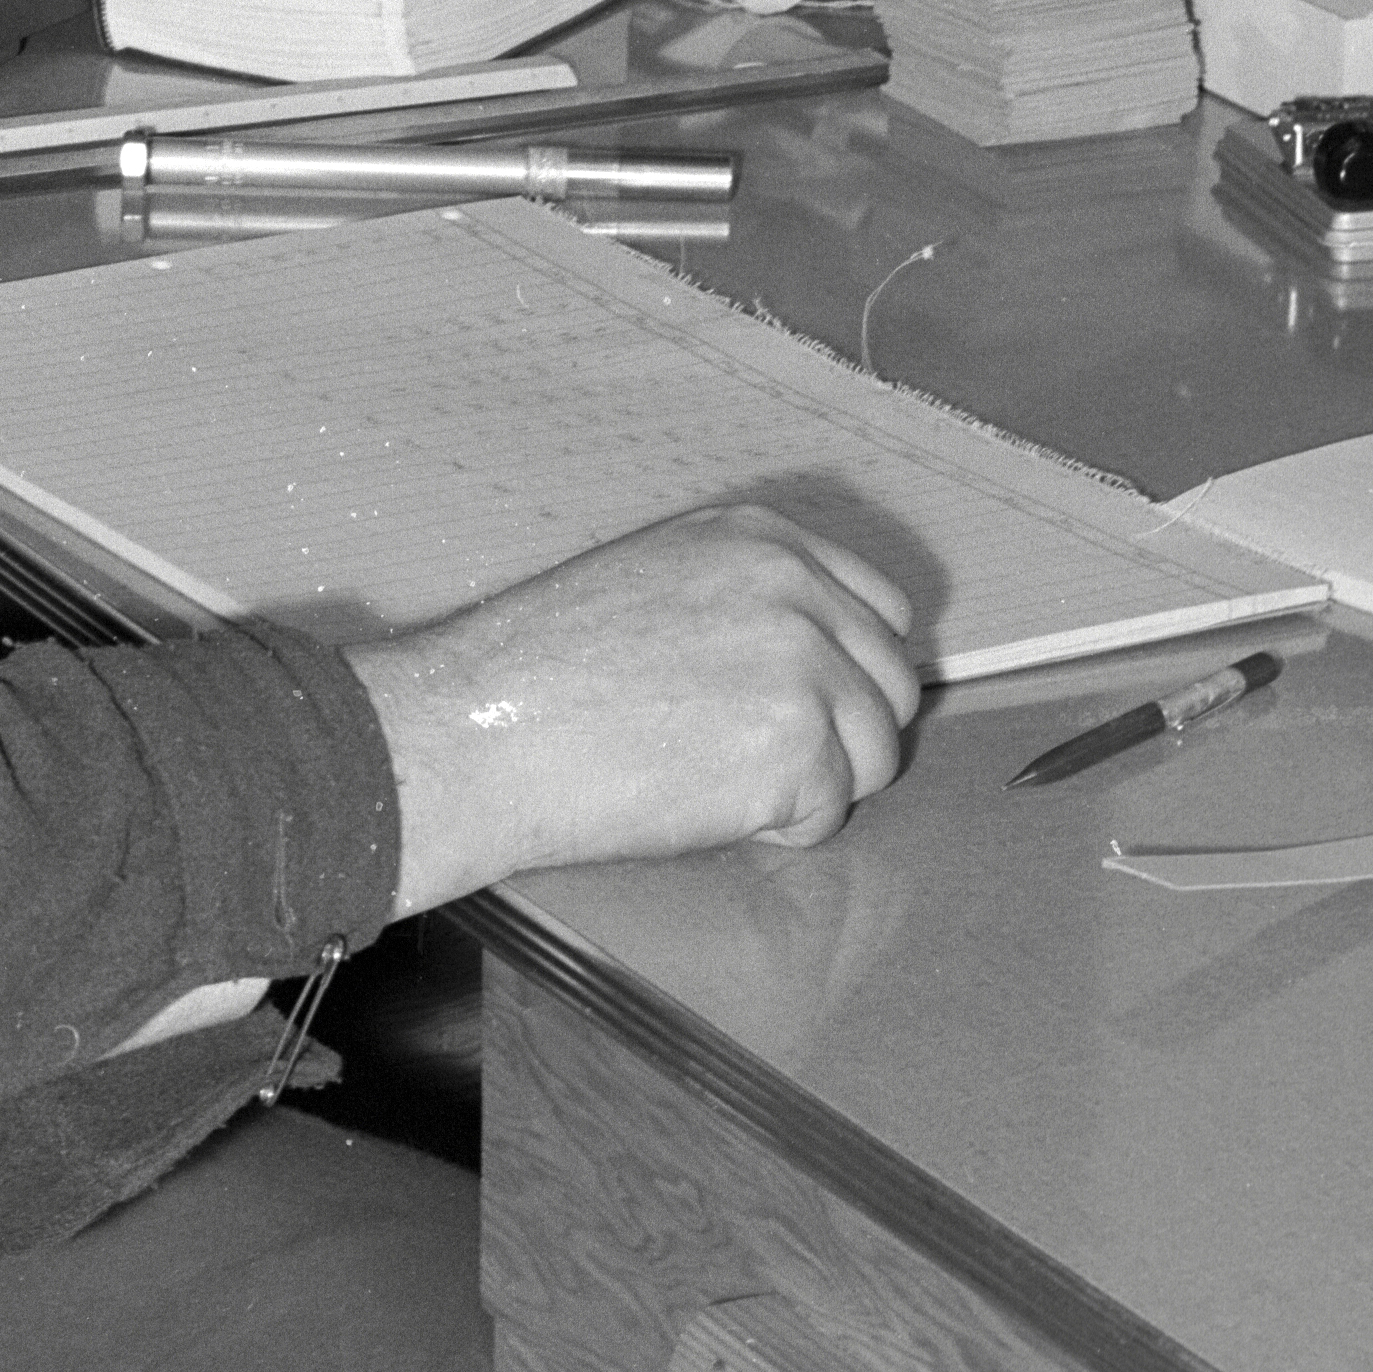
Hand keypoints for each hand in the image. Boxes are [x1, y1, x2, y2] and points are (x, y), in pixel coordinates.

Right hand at [346, 499, 921, 915]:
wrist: (479, 728)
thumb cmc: (536, 671)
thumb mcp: (650, 580)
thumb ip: (742, 601)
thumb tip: (810, 659)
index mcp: (761, 540)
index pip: (881, 609)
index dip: (852, 672)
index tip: (811, 709)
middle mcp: (797, 589)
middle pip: (892, 685)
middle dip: (843, 737)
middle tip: (761, 764)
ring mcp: (805, 665)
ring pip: (874, 753)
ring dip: (814, 787)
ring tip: (721, 785)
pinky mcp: (798, 746)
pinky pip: (828, 814)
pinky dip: (778, 831)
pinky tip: (704, 807)